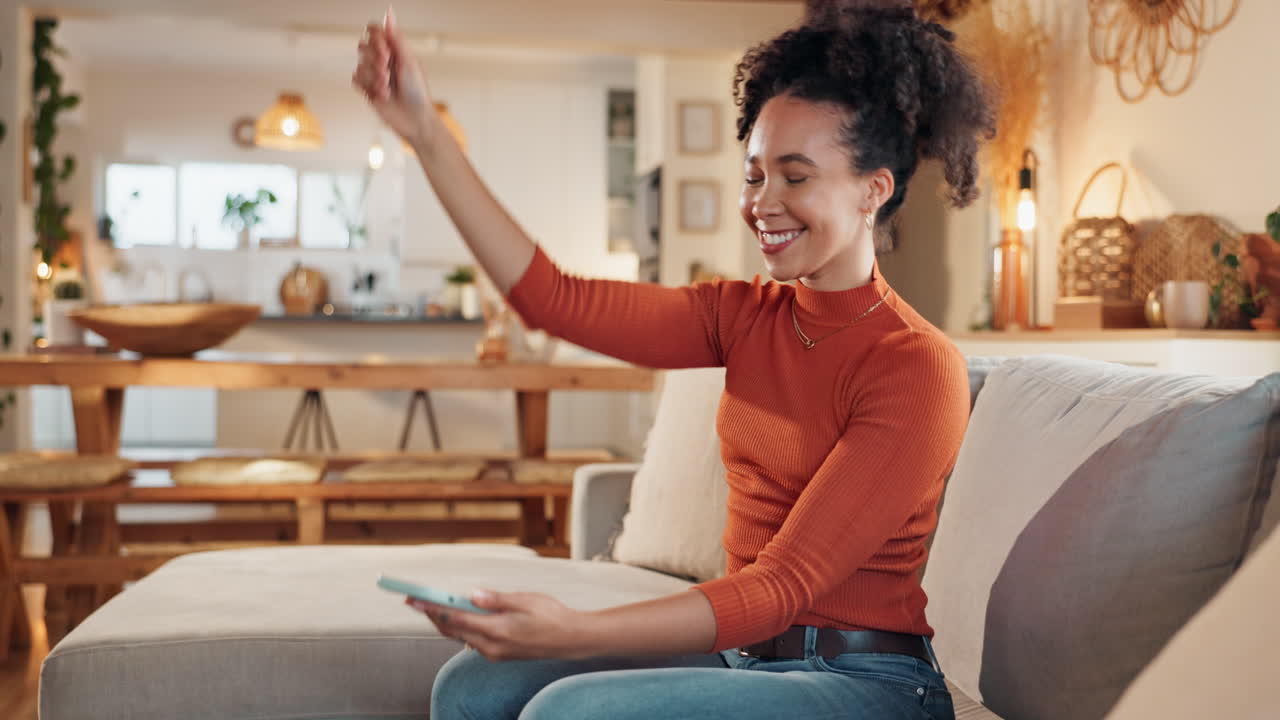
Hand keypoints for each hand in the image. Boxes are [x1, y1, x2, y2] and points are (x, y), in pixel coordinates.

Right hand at [353, 7, 435, 147]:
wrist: (414, 120)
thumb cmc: (418, 92)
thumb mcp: (409, 61)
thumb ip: (396, 38)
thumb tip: (389, 12)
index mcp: (395, 50)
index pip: (375, 31)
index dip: (376, 38)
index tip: (387, 51)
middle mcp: (383, 60)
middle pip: (364, 46)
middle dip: (375, 59)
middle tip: (388, 70)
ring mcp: (374, 74)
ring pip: (360, 64)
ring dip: (374, 77)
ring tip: (388, 88)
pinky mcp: (367, 89)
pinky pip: (356, 79)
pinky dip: (368, 87)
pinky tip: (382, 95)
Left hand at [406, 589, 589, 661]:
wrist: (571, 639)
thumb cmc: (552, 617)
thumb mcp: (524, 600)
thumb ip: (496, 598)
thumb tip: (472, 594)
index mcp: (496, 630)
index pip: (455, 618)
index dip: (432, 608)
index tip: (414, 599)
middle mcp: (491, 646)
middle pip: (452, 630)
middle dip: (432, 615)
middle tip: (415, 600)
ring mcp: (494, 653)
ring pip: (460, 637)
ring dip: (445, 622)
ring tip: (431, 606)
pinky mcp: (499, 654)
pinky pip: (471, 641)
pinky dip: (460, 629)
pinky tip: (458, 618)